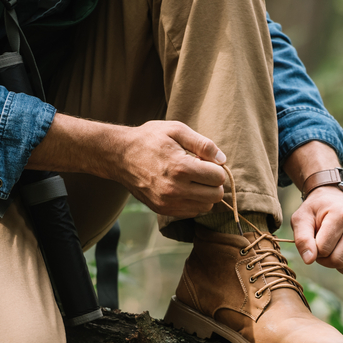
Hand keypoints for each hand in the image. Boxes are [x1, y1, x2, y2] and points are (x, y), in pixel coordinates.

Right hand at [30, 115, 227, 216]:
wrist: (120, 155)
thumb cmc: (150, 139)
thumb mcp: (176, 130)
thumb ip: (203, 144)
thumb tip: (222, 159)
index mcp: (181, 167)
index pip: (218, 177)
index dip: (216, 168)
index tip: (205, 161)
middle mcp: (175, 189)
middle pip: (215, 195)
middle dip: (214, 182)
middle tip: (202, 171)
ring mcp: (168, 202)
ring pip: (206, 207)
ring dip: (205, 194)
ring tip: (192, 180)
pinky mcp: (163, 210)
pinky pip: (192, 212)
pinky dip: (194, 202)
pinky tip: (184, 188)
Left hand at [291, 185, 342, 276]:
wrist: (334, 198)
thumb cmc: (315, 210)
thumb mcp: (301, 218)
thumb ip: (302, 239)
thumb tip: (309, 260)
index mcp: (341, 214)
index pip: (323, 249)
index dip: (313, 249)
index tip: (312, 239)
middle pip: (338, 260)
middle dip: (324, 259)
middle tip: (320, 246)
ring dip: (337, 265)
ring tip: (332, 251)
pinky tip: (341, 255)